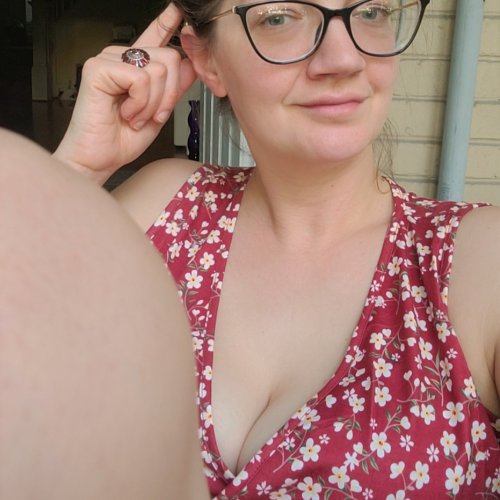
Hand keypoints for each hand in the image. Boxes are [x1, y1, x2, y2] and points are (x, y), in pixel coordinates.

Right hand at [54, 3, 196, 183]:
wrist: (99, 159)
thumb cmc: (121, 139)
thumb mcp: (158, 113)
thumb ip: (173, 90)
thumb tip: (191, 68)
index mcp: (136, 68)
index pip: (156, 36)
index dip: (169, 21)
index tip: (179, 9)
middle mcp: (122, 58)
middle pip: (171, 58)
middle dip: (169, 95)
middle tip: (152, 116)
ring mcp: (109, 60)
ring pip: (158, 70)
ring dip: (153, 104)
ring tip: (135, 116)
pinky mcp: (99, 68)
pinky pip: (141, 79)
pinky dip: (140, 103)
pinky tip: (125, 113)